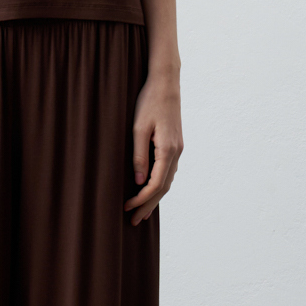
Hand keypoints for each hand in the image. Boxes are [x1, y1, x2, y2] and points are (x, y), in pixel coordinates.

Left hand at [124, 68, 182, 224]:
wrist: (165, 84)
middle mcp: (177, 152)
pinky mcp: (175, 145)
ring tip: (142, 212)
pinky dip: (160, 185)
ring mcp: (178, 149)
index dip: (141, 199)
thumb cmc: (148, 103)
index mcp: (168, 150)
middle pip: (164, 187)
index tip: (127, 208)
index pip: (155, 184)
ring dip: (155, 198)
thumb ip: (139, 155)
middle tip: (134, 221)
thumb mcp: (138, 129)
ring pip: (168, 181)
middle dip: (148, 206)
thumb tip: (138, 181)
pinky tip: (151, 190)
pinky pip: (169, 171)